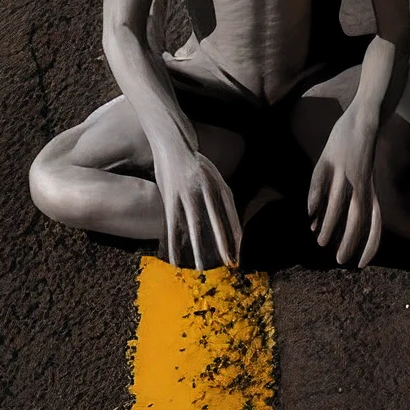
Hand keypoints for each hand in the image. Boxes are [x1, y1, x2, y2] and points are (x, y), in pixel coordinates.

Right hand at [154, 141, 241, 270]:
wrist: (173, 141)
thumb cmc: (194, 161)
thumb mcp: (213, 175)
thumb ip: (219, 195)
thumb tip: (227, 219)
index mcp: (220, 185)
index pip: (232, 215)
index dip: (235, 236)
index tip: (238, 254)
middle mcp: (206, 190)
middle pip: (217, 223)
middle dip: (223, 246)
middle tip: (230, 265)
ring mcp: (187, 193)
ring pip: (195, 227)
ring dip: (198, 250)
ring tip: (199, 269)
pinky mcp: (170, 196)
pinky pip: (172, 224)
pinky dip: (173, 243)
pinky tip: (174, 257)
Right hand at [308, 113, 383, 268]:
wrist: (366, 117)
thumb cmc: (362, 152)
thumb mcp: (366, 176)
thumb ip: (357, 198)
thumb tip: (334, 221)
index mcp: (371, 188)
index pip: (375, 222)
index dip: (370, 245)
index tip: (360, 264)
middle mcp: (361, 182)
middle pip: (357, 217)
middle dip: (349, 240)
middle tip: (339, 260)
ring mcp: (345, 170)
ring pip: (338, 202)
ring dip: (330, 223)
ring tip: (320, 240)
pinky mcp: (331, 158)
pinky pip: (321, 181)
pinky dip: (315, 198)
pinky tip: (309, 213)